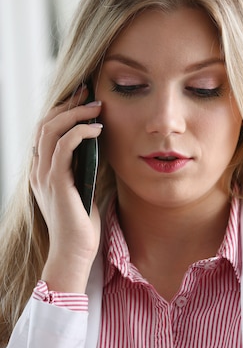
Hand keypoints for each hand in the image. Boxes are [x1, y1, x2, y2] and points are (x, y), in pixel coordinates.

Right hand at [30, 87, 102, 292]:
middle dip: (68, 105)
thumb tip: (99, 148)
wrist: (74, 253)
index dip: (62, 111)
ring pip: (51, 130)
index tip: (83, 100)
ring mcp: (44, 176)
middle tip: (89, 94)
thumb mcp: (83, 190)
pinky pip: (63, 147)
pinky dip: (80, 133)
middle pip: (45, 124)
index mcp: (42, 171)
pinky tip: (97, 130)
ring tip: (96, 107)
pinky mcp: (56, 182)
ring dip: (75, 114)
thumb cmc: (82, 226)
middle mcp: (38, 170)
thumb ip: (84, 169)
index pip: (45, 131)